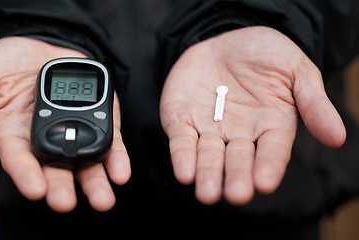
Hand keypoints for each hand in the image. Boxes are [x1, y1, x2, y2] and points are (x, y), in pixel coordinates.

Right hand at [0, 37, 130, 211]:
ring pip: (85, 163)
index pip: (19, 161)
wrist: (38, 44)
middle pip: (54, 170)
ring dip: (95, 182)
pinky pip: (109, 141)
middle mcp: (45, 141)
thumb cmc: (4, 65)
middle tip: (65, 202)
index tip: (35, 189)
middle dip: (61, 187)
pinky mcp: (97, 119)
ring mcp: (73, 131)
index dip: (26, 175)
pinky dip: (116, 157)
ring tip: (103, 200)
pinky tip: (120, 172)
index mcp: (14, 137)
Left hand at [160, 26, 345, 204]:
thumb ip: (313, 102)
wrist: (227, 39)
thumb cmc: (267, 55)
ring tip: (206, 193)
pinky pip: (181, 139)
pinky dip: (181, 155)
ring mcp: (209, 129)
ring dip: (206, 174)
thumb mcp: (296, 70)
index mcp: (271, 126)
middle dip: (235, 177)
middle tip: (235, 195)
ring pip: (207, 155)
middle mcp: (239, 134)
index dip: (268, 166)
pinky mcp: (182, 119)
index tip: (264, 183)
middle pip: (237, 160)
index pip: (271, 151)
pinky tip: (184, 173)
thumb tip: (338, 138)